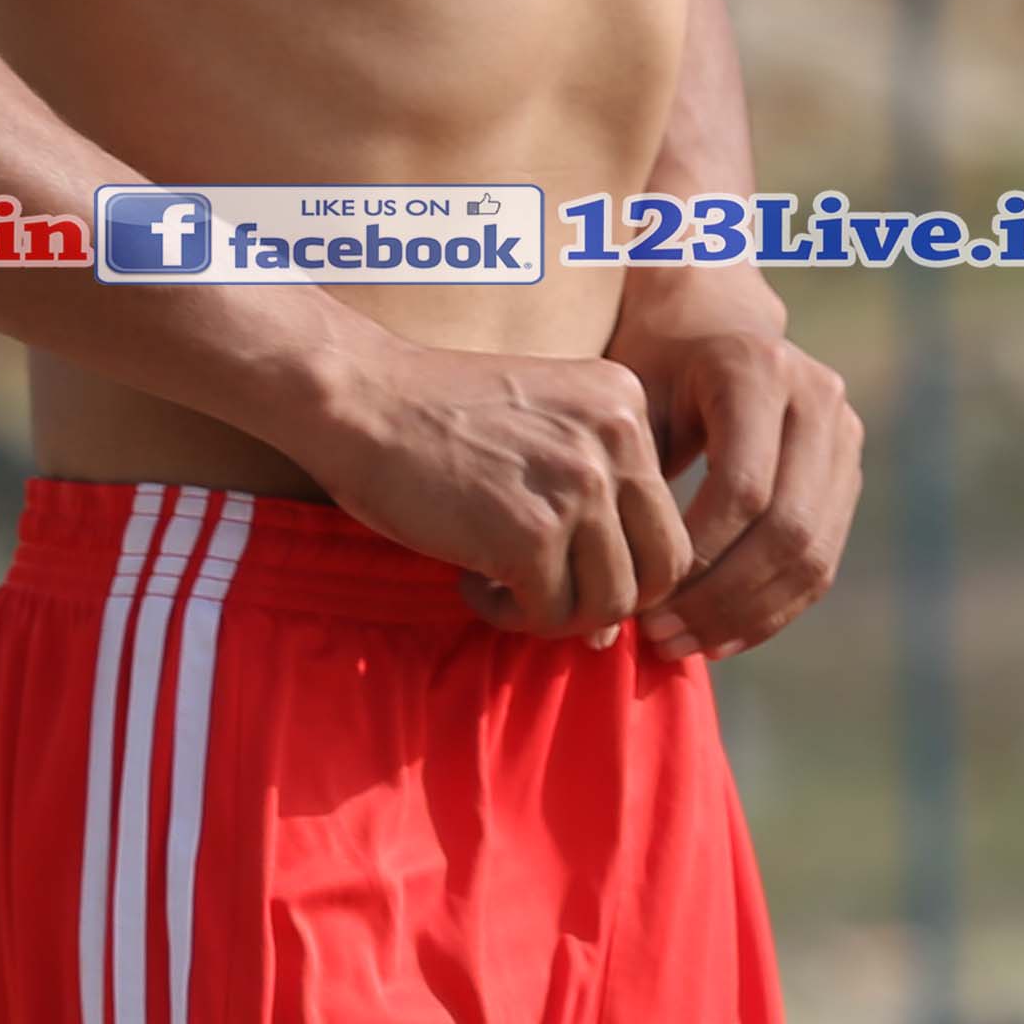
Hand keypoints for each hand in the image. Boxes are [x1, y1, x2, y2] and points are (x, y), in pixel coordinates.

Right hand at [295, 329, 685, 640]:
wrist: (356, 398)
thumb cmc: (431, 414)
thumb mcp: (539, 425)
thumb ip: (591, 497)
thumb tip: (612, 625)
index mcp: (626, 401)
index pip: (667, 515)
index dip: (623, 559)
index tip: (566, 562)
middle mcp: (617, 438)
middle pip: (663, 565)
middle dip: (608, 598)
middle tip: (547, 594)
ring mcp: (578, 486)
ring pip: (612, 601)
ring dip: (557, 614)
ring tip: (502, 590)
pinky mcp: (531, 535)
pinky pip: (549, 613)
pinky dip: (508, 615)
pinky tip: (470, 585)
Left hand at [626, 317, 861, 664]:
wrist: (708, 323)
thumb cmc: (651, 365)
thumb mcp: (631, 400)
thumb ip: (626, 483)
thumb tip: (609, 605)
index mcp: (759, 371)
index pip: (743, 489)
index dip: (699, 555)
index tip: (645, 600)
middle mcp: (818, 398)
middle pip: (788, 528)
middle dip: (724, 597)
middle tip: (664, 637)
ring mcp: (844, 435)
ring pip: (814, 553)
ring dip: (750, 615)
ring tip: (687, 646)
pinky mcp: (848, 472)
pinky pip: (823, 560)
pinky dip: (773, 608)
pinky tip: (722, 638)